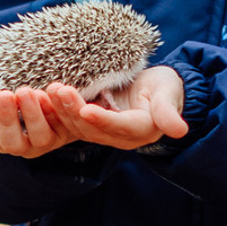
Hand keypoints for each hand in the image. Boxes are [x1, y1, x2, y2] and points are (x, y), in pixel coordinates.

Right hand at [0, 87, 92, 157]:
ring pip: (42, 136)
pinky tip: (54, 89)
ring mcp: (52, 141)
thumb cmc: (23, 102)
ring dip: (34, 115)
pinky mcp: (74, 131)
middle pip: (15, 143)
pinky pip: (67, 124)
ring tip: (27, 91)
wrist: (61, 96)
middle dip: (9, 119)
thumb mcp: (0, 105)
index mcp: (7, 141)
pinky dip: (61, 107)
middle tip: (6, 93)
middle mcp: (29, 147)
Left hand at [51, 68, 188, 150]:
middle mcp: (120, 137)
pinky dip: (59, 110)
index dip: (103, 119)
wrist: (157, 90)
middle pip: (93, 128)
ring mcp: (104, 133)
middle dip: (74, 110)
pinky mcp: (93, 126)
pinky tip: (46, 95)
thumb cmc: (165, 88)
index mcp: (140, 131)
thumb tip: (180, 131)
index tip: (86, 109)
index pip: (119, 126)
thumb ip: (169, 112)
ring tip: (50, 89)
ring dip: (62, 109)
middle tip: (58, 89)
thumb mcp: (170, 94)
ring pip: (79, 127)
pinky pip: (73, 122)